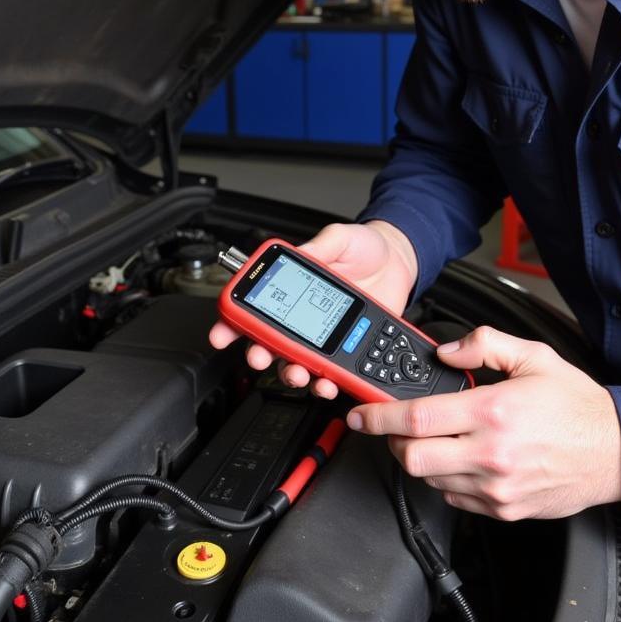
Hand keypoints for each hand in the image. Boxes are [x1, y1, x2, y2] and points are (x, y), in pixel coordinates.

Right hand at [208, 220, 416, 397]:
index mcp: (293, 285)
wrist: (398, 262)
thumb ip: (321, 246)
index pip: (256, 305)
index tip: (222, 333)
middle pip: (270, 342)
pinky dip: (324, 384)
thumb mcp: (340, 237)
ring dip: (291, 374)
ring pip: (295, 363)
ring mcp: (323, 335)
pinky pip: (329, 373)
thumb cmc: (366, 246)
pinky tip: (327, 383)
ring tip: (298, 373)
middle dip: (259, 354)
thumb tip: (303, 255)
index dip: (234, 321)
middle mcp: (302, 314)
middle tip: (260, 357)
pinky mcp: (345, 350)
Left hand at [347, 326, 620, 518]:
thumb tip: (446, 350)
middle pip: (413, 458)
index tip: (361, 414)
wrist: (618, 452)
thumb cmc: (578, 406)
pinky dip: (446, 480)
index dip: (379, 416)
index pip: (417, 417)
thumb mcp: (533, 356)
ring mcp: (497, 487)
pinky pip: (455, 499)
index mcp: (493, 412)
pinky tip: (460, 459)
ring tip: (434, 439)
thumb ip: (484, 345)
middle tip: (395, 427)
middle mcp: (490, 454)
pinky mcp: (504, 509)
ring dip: (421, 460)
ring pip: (431, 480)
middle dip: (394, 442)